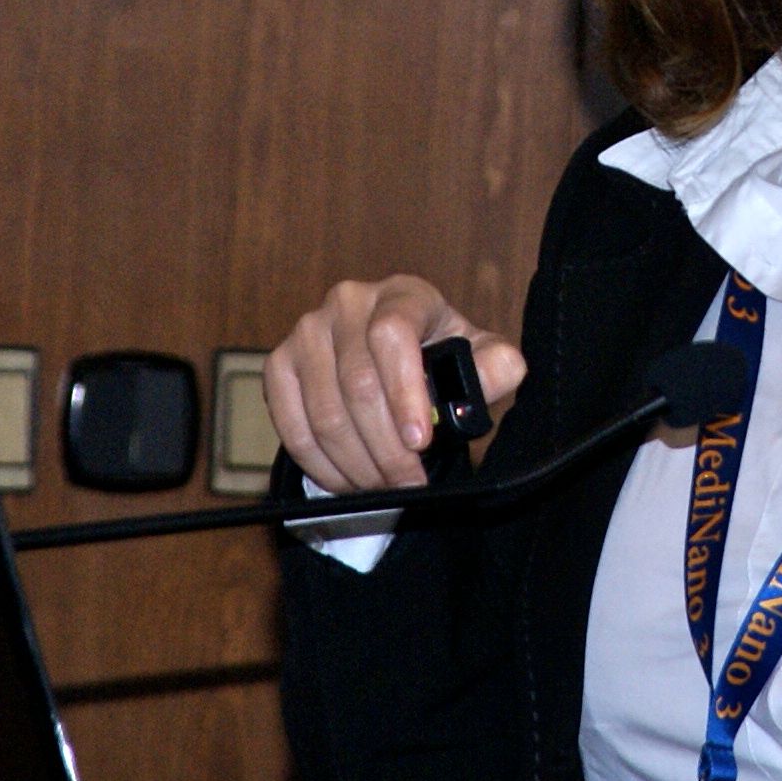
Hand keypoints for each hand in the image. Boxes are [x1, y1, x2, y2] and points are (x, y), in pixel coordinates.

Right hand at [263, 276, 527, 495]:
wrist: (396, 362)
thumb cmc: (441, 361)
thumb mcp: (480, 359)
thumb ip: (497, 366)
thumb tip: (501, 370)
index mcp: (403, 294)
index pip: (392, 334)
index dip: (404, 392)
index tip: (420, 442)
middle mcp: (349, 302)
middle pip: (357, 384)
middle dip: (385, 447)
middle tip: (406, 482)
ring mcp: (308, 331)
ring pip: (324, 412)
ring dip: (356, 463)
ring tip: (382, 486)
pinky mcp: (280, 364)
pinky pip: (290, 424)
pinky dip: (319, 463)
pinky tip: (347, 479)